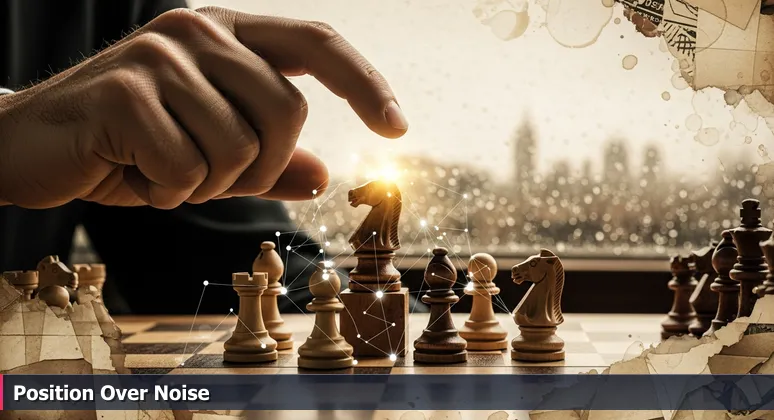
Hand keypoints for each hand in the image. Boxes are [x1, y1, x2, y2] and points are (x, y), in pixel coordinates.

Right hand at [0, 7, 407, 208]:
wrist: (31, 147)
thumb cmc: (126, 148)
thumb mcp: (206, 156)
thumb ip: (266, 162)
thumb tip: (324, 175)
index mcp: (226, 35)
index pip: (317, 43)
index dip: (364, 83)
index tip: (397, 126)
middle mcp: (198, 30)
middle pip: (289, 112)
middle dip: (261, 166)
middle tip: (209, 177)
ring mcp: (161, 56)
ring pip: (240, 147)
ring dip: (208, 183)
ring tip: (162, 170)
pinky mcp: (126, 91)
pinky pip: (188, 168)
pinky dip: (170, 193)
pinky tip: (134, 174)